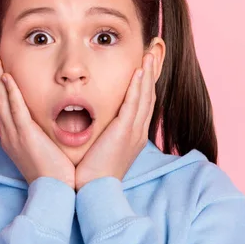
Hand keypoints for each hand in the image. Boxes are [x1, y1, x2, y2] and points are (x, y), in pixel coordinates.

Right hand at [0, 56, 75, 189]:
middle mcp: (9, 135)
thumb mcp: (45, 149)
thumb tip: (50, 121)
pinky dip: (10, 92)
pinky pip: (15, 110)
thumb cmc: (56, 173)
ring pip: (2, 101)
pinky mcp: (25, 137)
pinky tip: (6, 77)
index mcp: (13, 137)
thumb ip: (43, 133)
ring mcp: (15, 136)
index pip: (3, 106)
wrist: (58, 192)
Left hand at [75, 53, 156, 191]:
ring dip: (147, 74)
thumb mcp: (100, 148)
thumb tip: (91, 119)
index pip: (143, 103)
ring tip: (149, 54)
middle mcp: (138, 131)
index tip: (145, 65)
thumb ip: (100, 131)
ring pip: (145, 96)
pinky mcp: (125, 132)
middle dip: (151, 73)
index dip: (145, 83)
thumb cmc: (91, 172)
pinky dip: (138, 86)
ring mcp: (134, 132)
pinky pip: (134, 104)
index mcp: (133, 135)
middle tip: (153, 52)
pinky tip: (139, 71)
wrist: (93, 191)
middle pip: (149, 96)